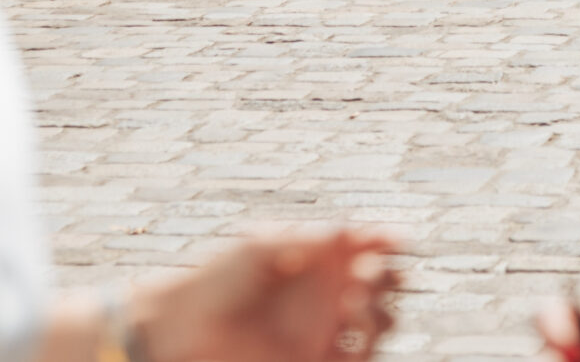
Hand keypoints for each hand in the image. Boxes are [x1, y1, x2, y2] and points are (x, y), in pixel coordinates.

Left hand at [136, 229, 403, 361]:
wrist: (186, 327)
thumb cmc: (219, 279)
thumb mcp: (263, 248)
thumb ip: (310, 240)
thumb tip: (355, 231)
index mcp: (321, 258)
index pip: (371, 247)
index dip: (388, 241)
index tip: (393, 239)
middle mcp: (330, 293)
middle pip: (385, 284)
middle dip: (387, 277)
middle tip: (363, 274)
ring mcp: (327, 330)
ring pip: (381, 322)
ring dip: (380, 312)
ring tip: (352, 305)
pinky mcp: (319, 360)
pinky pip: (359, 359)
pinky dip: (368, 348)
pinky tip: (350, 331)